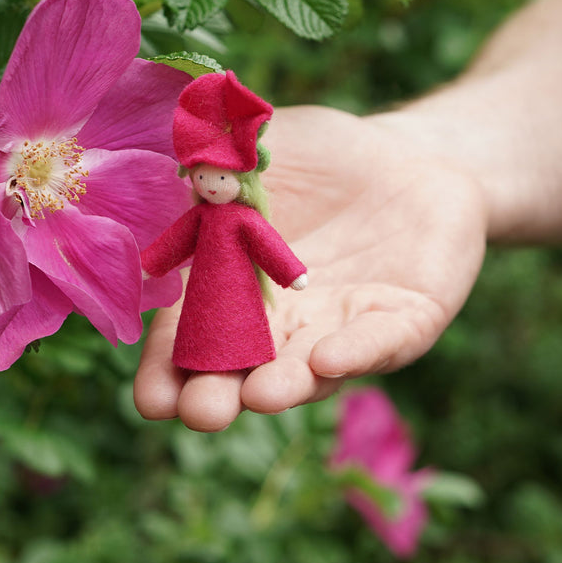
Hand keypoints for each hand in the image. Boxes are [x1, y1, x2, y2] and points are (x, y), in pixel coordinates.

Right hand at [134, 105, 487, 430]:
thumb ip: (213, 164)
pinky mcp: (401, 322)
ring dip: (284, 384)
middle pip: (243, 368)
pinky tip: (328, 359)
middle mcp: (282, 324)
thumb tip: (172, 174)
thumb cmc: (324, 157)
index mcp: (234, 287)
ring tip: (260, 396)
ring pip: (308, 366)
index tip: (151, 399)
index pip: (191, 335)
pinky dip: (354, 351)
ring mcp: (338, 327)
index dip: (169, 368)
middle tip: (200, 412)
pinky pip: (377, 340)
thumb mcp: (259, 150)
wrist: (410, 158)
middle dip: (220, 394)